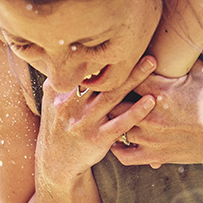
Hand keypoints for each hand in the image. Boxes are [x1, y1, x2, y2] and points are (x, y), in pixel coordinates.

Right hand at [34, 56, 157, 187]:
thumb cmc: (59, 126)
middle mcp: (68, 106)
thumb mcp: (51, 101)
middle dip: (121, 62)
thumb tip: (68, 52)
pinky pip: (119, 123)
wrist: (55, 163)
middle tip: (143, 46)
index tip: (117, 39)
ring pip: (111, 97)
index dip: (99, 55)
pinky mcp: (96, 140)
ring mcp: (82, 123)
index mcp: (58, 92)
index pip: (81, 69)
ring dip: (133, 79)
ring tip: (151, 64)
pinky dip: (136, 111)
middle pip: (99, 79)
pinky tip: (150, 100)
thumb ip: (61, 80)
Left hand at [110, 61, 202, 167]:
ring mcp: (151, 137)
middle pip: (113, 102)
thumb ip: (181, 58)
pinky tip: (118, 140)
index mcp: (160, 90)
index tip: (115, 71)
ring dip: (113, 121)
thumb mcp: (201, 74)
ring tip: (106, 115)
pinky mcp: (155, 155)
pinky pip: (124, 156)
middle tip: (104, 93)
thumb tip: (175, 37)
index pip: (125, 76)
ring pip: (115, 127)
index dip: (119, 73)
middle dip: (110, 97)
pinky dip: (118, 149)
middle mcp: (151, 114)